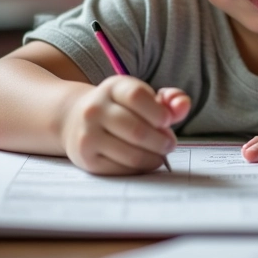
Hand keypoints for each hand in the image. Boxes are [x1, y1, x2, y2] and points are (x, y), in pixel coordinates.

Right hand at [61, 76, 189, 174]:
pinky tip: (146, 161)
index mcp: (112, 88)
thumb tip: (183, 105)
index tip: (167, 121)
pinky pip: (121, 168)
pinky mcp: (87, 158)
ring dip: (154, 157)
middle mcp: (95, 109)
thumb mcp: (140, 96)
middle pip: (136, 130)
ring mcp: (88, 135)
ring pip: (130, 153)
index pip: (137, 96)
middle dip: (161, 141)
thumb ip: (168, 100)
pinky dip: (140, 168)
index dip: (158, 111)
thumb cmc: (119, 108)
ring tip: (161, 154)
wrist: (74, 119)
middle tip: (170, 144)